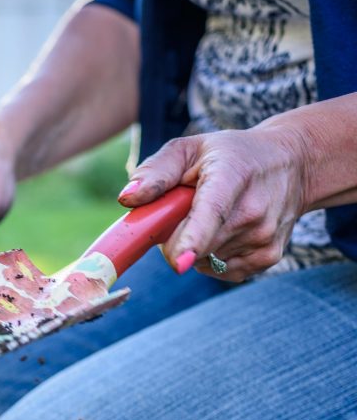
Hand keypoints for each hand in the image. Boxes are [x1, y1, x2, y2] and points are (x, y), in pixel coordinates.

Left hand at [117, 125, 309, 281]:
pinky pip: (221, 271)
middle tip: (188, 208)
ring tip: (216, 213)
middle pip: (192, 246)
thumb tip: (127, 198)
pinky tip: (226, 231)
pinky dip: (212, 256)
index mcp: (231, 178)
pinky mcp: (268, 257)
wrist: (292, 163)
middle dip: (175, 234)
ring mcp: (264, 237)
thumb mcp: (190, 149)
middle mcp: (252, 211)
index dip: (192, 241)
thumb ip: (156, 171)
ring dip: (195, 244)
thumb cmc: (229, 155)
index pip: (210, 215)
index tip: (178, 262)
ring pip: (202, 260)